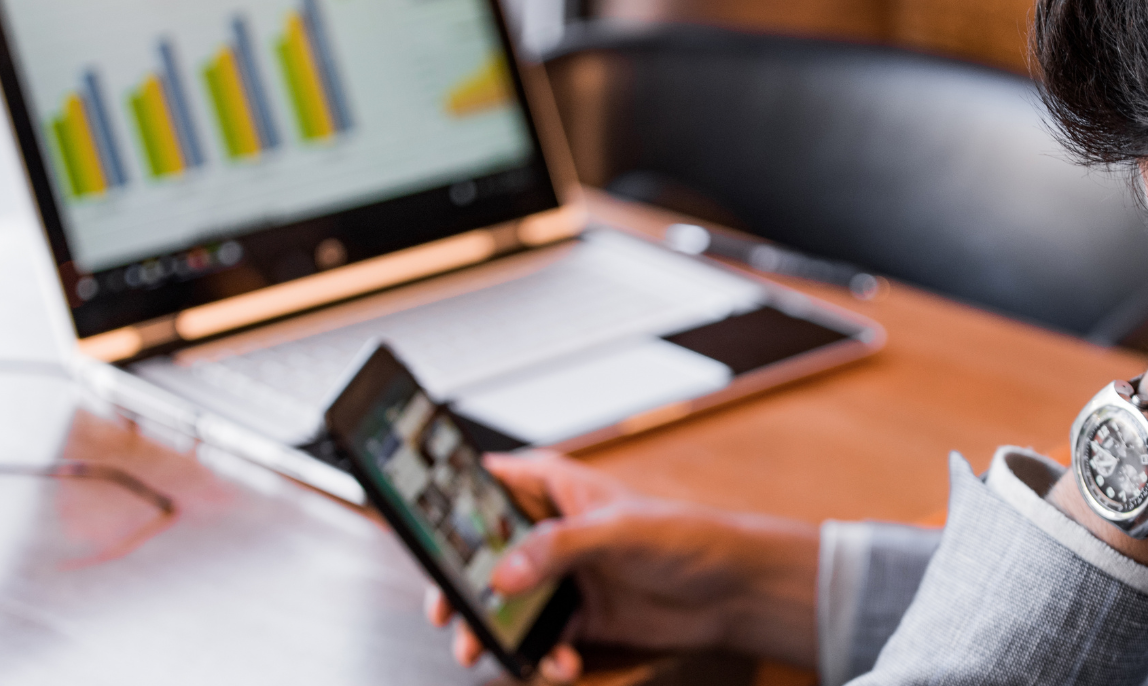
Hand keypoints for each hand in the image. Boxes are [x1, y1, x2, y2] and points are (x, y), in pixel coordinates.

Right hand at [424, 451, 818, 680]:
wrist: (734, 591)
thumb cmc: (687, 537)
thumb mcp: (618, 531)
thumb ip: (557, 548)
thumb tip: (502, 574)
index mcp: (556, 488)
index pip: (487, 483)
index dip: (446, 501)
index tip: (413, 527)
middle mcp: (552, 531)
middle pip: (482, 553)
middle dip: (460, 586)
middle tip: (446, 612)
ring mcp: (564, 575)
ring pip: (505, 602)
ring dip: (493, 630)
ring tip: (485, 652)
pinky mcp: (579, 615)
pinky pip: (541, 637)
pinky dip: (542, 654)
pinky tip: (559, 664)